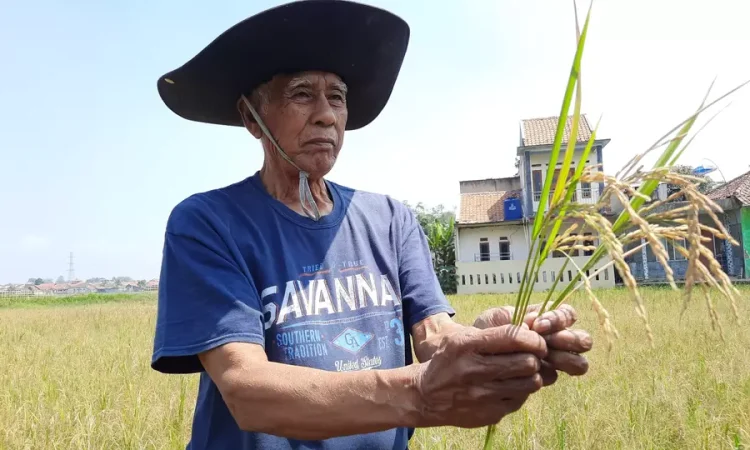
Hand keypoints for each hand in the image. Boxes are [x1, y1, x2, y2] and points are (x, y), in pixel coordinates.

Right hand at [411, 324, 547, 428]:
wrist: (426, 396)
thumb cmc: (449, 361)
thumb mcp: (461, 338)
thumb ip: (493, 334)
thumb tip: (530, 333)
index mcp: (467, 345)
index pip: (513, 338)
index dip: (533, 339)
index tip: (536, 340)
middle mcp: (475, 370)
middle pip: (527, 362)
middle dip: (535, 357)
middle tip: (532, 356)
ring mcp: (483, 395)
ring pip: (531, 383)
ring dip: (532, 375)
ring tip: (522, 371)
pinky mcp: (490, 413)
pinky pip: (521, 399)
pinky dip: (521, 392)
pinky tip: (509, 386)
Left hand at [473, 304, 591, 385]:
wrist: (471, 355)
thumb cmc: (486, 330)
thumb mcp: (497, 318)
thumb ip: (518, 317)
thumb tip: (534, 323)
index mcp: (547, 320)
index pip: (568, 315)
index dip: (559, 319)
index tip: (538, 325)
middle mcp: (556, 339)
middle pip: (583, 341)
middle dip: (569, 340)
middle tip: (547, 342)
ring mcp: (553, 360)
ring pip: (579, 363)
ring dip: (565, 359)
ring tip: (544, 357)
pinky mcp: (542, 377)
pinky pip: (553, 376)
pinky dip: (544, 373)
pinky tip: (528, 371)